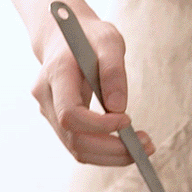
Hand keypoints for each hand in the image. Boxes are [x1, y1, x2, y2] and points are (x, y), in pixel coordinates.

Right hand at [31, 15, 153, 164]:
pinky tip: (128, 145)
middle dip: (111, 149)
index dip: (99, 125)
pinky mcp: (59, 121)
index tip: (128, 120)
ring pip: (76, 148)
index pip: (70, 113)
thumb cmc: (88, 36)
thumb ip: (113, 70)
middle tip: (145, 146)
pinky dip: (105, 151)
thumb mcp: (108, 40)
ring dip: (111, 156)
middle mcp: (46, 97)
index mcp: (55, 74)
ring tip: (142, 147)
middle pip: (73, 139)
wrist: (63, 35)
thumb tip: (118, 108)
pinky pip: (80, 145)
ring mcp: (49, 111)